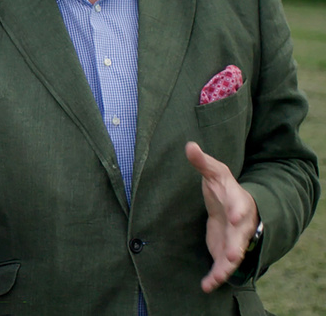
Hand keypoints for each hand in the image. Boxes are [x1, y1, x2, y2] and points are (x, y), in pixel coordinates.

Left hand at [185, 141, 259, 292]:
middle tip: (232, 255)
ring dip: (226, 266)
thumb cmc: (224, 188)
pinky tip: (206, 285)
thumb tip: (189, 145)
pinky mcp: (225, 251)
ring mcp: (235, 240)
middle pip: (241, 237)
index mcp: (239, 201)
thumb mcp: (214, 173)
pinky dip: (215, 276)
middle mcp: (241, 224)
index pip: (240, 205)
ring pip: (234, 256)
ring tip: (217, 277)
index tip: (235, 216)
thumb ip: (202, 162)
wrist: (233, 207)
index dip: (238, 211)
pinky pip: (222, 266)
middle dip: (237, 246)